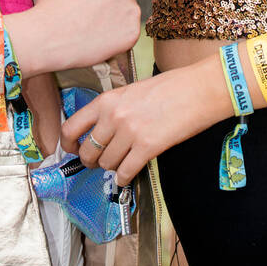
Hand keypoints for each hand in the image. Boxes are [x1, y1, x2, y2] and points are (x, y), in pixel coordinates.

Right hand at [33, 0, 140, 68]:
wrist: (50, 40)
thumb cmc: (52, 4)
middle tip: (90, 7)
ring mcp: (132, 11)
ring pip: (127, 8)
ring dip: (115, 12)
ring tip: (92, 23)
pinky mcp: (133, 33)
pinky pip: (128, 28)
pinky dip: (117, 32)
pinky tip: (98, 34)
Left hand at [60, 59, 230, 184]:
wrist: (199, 89)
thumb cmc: (170, 88)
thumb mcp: (132, 91)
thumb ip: (113, 109)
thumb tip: (100, 132)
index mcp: (107, 99)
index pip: (71, 127)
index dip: (68, 145)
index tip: (73, 150)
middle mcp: (113, 116)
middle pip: (87, 151)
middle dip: (92, 161)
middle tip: (101, 161)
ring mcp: (130, 132)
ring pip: (106, 164)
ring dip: (112, 168)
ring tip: (122, 162)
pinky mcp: (148, 147)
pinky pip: (125, 172)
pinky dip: (125, 177)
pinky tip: (129, 173)